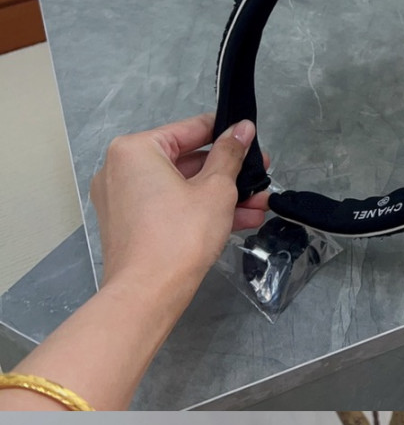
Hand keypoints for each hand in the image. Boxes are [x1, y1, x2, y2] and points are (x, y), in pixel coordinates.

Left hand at [90, 110, 267, 328]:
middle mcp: (120, 170)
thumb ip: (230, 154)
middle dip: (228, 175)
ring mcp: (121, 200)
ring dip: (219, 197)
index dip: (225, 133)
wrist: (147, 296)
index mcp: (134, 150)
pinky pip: (168, 208)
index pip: (189, 130)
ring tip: (258, 206)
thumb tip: (242, 128)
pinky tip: (237, 222)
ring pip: (179, 189)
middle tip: (262, 179)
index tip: (251, 138)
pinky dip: (197, 211)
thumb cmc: (180, 236)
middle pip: (185, 162)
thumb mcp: (216, 190)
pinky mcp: (128, 227)